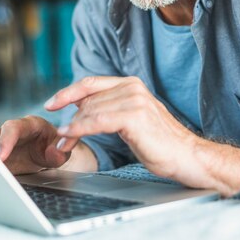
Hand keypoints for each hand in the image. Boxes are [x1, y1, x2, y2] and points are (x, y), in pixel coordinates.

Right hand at [0, 115, 71, 174]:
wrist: (50, 153)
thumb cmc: (55, 148)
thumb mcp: (64, 151)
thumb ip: (60, 152)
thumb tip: (52, 153)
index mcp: (31, 124)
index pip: (14, 127)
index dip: (6, 140)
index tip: (0, 156)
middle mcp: (14, 130)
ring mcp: (2, 140)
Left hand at [45, 76, 205, 186]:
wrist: (187, 155)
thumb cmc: (160, 142)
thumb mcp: (132, 119)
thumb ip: (111, 109)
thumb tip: (82, 110)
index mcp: (131, 84)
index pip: (91, 83)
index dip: (68, 92)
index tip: (52, 103)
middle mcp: (132, 87)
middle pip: (87, 99)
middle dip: (69, 118)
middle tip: (59, 137)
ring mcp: (133, 99)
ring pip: (90, 110)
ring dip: (71, 128)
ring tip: (62, 143)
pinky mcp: (133, 116)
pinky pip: (96, 121)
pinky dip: (79, 129)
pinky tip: (69, 136)